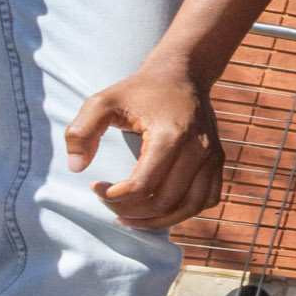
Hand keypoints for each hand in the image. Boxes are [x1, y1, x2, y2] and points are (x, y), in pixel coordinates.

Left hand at [64, 60, 223, 231]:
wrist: (182, 75)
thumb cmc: (139, 90)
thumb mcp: (102, 101)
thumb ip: (81, 130)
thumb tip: (77, 167)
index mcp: (171, 135)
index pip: (143, 185)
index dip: (114, 197)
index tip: (97, 187)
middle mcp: (199, 149)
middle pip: (165, 202)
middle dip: (131, 211)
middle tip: (109, 202)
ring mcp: (213, 156)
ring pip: (189, 208)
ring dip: (158, 220)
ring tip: (131, 218)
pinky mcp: (218, 161)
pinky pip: (207, 200)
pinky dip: (183, 212)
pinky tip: (159, 208)